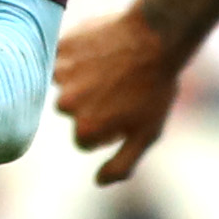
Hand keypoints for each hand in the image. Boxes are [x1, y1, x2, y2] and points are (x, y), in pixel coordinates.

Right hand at [54, 9, 180, 183]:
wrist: (158, 36)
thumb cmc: (156, 88)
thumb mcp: (147, 134)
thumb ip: (121, 165)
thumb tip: (98, 182)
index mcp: (86, 129)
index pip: (85, 140)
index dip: (107, 127)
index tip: (125, 109)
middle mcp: (66, 105)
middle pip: (72, 112)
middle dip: (90, 102)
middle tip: (119, 84)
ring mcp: (62, 75)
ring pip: (65, 84)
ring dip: (80, 78)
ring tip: (110, 66)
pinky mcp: (61, 48)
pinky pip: (60, 57)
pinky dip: (74, 55)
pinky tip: (99, 50)